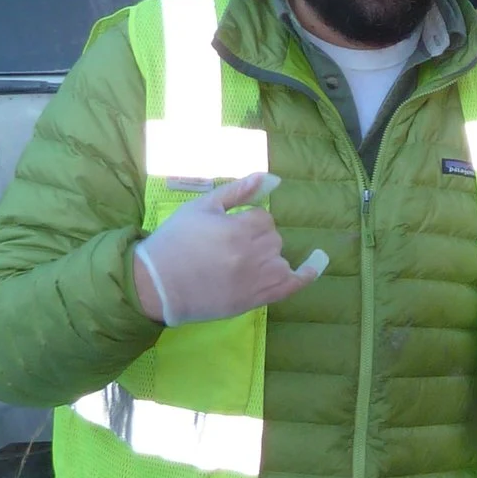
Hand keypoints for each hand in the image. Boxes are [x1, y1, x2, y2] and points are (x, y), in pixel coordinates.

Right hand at [132, 172, 328, 325]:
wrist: (156, 285)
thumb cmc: (175, 242)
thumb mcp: (203, 207)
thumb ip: (239, 191)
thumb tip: (273, 178)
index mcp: (238, 229)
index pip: (263, 218)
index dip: (246, 221)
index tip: (225, 231)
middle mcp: (253, 254)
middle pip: (272, 238)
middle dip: (254, 238)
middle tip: (225, 248)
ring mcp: (258, 279)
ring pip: (280, 258)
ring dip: (266, 256)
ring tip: (238, 262)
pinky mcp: (257, 299)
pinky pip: (295, 284)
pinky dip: (310, 272)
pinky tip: (321, 259)